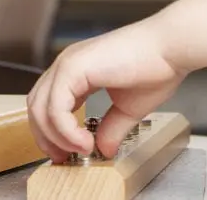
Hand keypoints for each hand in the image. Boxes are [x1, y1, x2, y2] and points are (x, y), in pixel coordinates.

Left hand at [26, 17, 186, 162]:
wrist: (170, 48)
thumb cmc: (157, 66)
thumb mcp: (128, 108)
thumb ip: (112, 128)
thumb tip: (104, 149)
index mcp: (78, 70)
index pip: (48, 103)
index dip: (52, 132)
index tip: (66, 153)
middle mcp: (68, 63)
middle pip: (36, 106)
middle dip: (47, 137)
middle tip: (64, 158)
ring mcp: (68, 63)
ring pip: (40, 109)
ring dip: (57, 137)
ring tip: (82, 150)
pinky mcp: (73, 67)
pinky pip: (55, 108)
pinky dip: (66, 131)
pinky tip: (85, 141)